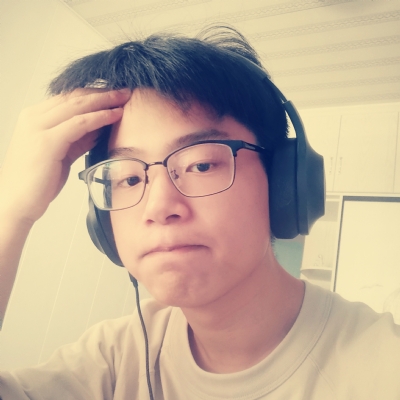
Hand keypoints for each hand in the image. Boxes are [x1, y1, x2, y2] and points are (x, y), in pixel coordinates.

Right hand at [0, 88, 130, 224]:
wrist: (17, 203)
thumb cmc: (38, 181)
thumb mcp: (61, 154)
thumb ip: (77, 139)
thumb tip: (99, 129)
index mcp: (35, 118)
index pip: (68, 98)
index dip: (94, 94)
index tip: (114, 94)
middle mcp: (34, 117)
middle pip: (74, 97)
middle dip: (102, 93)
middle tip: (125, 90)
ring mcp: (39, 127)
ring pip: (78, 106)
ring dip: (105, 100)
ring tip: (125, 98)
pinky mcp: (47, 141)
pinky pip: (80, 123)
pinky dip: (100, 117)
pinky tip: (115, 115)